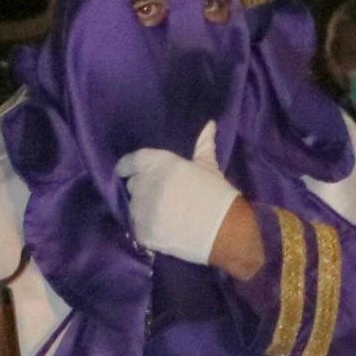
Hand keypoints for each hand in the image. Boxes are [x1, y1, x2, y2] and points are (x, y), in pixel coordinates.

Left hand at [119, 142, 244, 262]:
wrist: (226, 231)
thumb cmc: (218, 195)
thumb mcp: (210, 167)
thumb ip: (203, 145)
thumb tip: (209, 124)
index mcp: (161, 164)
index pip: (130, 161)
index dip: (128, 167)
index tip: (130, 172)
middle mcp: (146, 184)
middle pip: (132, 185)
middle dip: (143, 189)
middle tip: (161, 196)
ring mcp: (142, 209)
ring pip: (134, 207)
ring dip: (144, 210)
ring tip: (164, 215)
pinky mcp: (142, 231)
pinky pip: (137, 227)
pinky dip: (147, 228)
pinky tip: (164, 229)